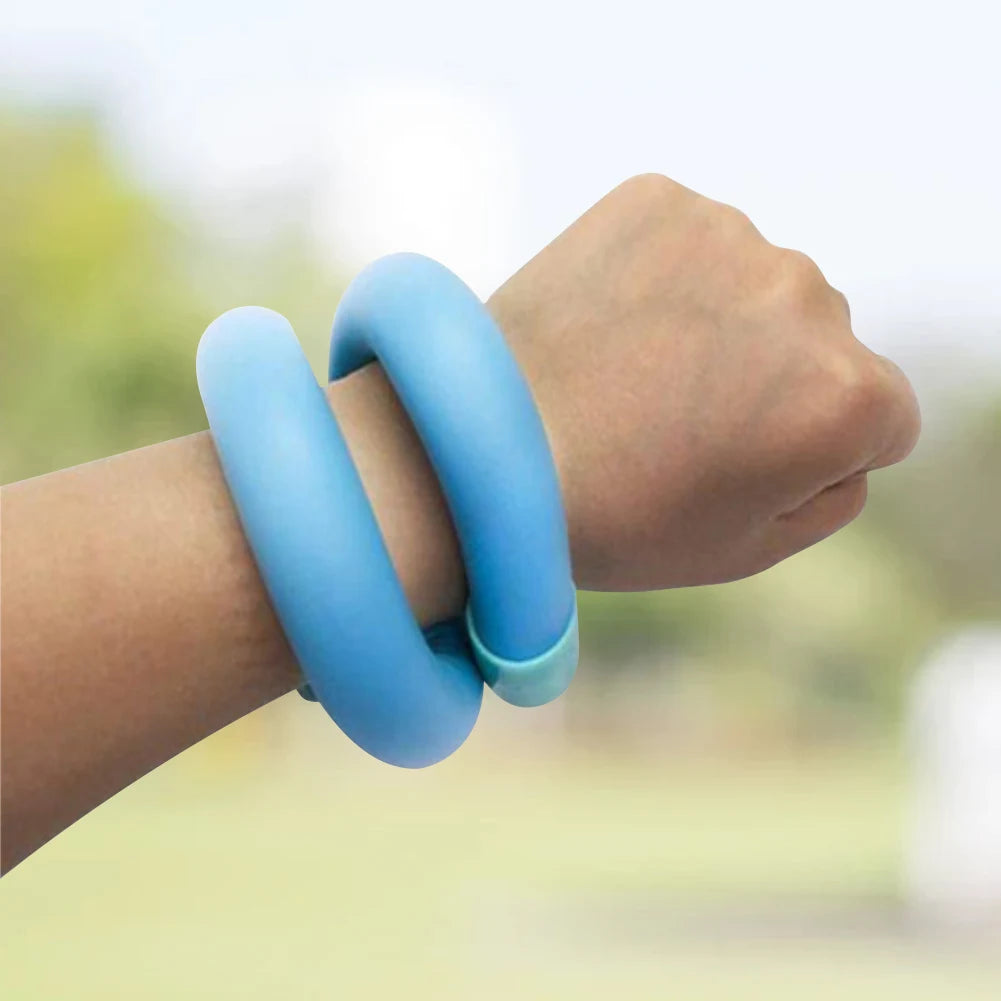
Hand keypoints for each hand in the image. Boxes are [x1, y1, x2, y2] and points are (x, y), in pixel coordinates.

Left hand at [488, 174, 920, 589]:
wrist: (488, 447)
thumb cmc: (616, 515)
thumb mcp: (751, 545)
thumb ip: (836, 485)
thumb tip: (853, 423)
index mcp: (846, 396)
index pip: (884, 417)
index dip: (812, 451)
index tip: (738, 463)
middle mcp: (810, 299)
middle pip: (823, 342)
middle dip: (771, 379)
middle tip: (675, 421)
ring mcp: (733, 236)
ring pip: (757, 286)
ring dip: (719, 321)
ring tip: (633, 373)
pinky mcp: (660, 200)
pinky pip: (691, 242)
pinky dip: (663, 277)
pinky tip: (611, 326)